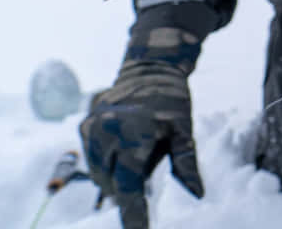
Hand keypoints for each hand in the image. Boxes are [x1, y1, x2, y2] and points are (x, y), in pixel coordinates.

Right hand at [80, 60, 202, 228]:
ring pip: (98, 173)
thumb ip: (186, 163)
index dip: (133, 213)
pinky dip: (107, 163)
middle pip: (111, 183)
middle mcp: (107, 132)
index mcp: (134, 134)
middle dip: (127, 189)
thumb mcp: (184, 130)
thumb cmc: (173, 101)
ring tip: (139, 151)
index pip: (129, 185)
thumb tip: (197, 195)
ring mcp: (91, 128)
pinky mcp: (84, 126)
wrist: (150, 68)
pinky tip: (126, 147)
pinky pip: (92, 158)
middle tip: (148, 168)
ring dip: (115, 176)